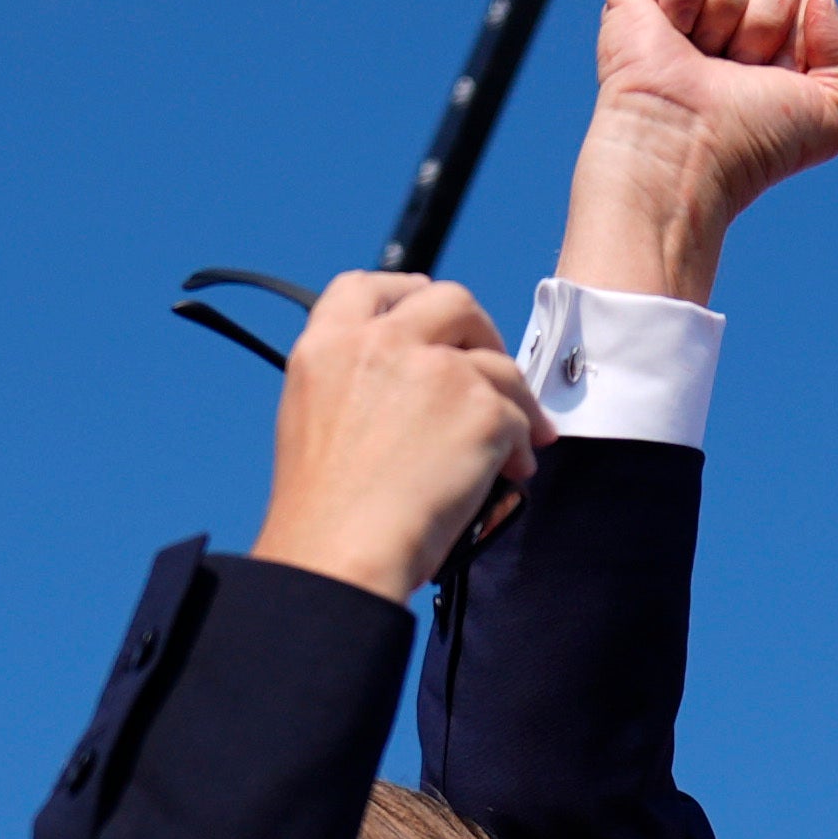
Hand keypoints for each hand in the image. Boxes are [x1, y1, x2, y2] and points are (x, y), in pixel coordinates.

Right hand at [250, 274, 546, 602]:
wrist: (342, 551)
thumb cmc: (327, 514)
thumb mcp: (317, 420)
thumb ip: (359, 384)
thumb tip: (413, 388)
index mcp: (327, 344)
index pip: (367, 287)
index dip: (407, 292)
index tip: (432, 311)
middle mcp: (381, 342)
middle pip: (451, 301)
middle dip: (482, 332)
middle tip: (493, 370)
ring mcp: (435, 368)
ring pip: (500, 364)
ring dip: (516, 400)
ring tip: (516, 443)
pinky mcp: (480, 407)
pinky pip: (520, 417)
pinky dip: (521, 446)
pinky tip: (509, 474)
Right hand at [560, 0, 837, 302]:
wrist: (686, 149)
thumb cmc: (752, 141)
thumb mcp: (832, 114)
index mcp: (775, 40)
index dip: (799, 35)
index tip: (772, 79)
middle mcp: (732, 14)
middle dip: (764, 22)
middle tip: (734, 68)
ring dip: (725, 9)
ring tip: (701, 53)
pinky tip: (671, 28)